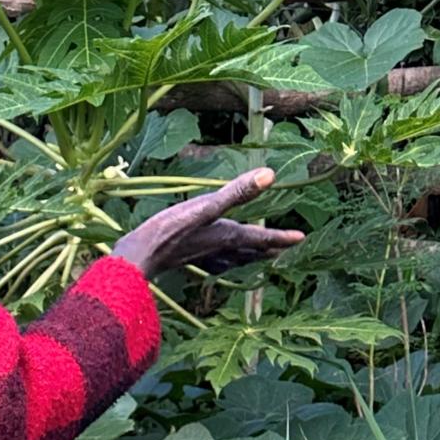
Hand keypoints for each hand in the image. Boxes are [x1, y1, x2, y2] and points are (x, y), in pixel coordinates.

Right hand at [113, 168, 304, 278]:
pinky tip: (219, 261)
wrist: (140, 256)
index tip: (300, 238)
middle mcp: (221, 250)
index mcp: (228, 236)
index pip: (262, 237)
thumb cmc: (171, 230)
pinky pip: (215, 263)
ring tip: (258, 256)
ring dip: (249, 258)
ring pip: (235, 260)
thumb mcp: (206, 206)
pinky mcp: (189, 260)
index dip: (282, 237)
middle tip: (283, 248)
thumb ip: (238, 192)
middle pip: (251, 252)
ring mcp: (205, 258)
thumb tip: (270, 175)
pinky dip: (225, 262)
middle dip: (268, 250)